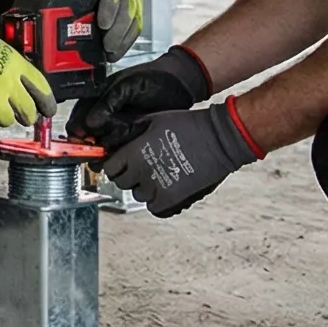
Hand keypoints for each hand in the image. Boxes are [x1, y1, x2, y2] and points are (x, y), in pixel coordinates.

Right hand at [0, 3, 54, 129]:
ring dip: (1, 116)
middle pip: (28, 111)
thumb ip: (8, 63)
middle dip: (26, 116)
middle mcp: (7, 83)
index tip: (47, 110)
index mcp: (14, 63)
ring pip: (7, 120)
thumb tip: (15, 75)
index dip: (47, 103)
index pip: (42, 88)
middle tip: (22, 116)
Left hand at [47, 0, 143, 59]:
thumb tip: (54, 14)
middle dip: (118, 30)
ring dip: (125, 37)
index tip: (103, 25)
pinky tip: (119, 49)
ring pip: (135, 16)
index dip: (110, 8)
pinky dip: (129, 36)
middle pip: (127, 6)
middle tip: (107, 48)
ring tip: (112, 54)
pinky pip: (137, 20)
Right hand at [68, 46, 213, 148]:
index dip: (78, 132)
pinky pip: (122, 153)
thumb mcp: (127, 86)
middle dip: (93, 145)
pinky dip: (123, 154)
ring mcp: (119, 131)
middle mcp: (105, 119)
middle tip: (103, 142)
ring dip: (109, 150)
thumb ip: (107, 103)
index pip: (77, 121)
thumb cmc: (154, 78)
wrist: (181, 85)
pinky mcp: (134, 141)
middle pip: (88, 141)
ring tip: (124, 136)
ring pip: (104, 150)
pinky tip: (132, 144)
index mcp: (97, 102)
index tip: (85, 138)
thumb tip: (90, 124)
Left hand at [99, 102, 259, 216]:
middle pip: (122, 183)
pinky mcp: (172, 199)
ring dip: (144, 187)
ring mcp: (157, 187)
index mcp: (135, 153)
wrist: (217, 139)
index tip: (120, 162)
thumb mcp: (154, 119)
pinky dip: (156, 200)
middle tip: (141, 167)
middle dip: (128, 175)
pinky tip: (164, 188)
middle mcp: (142, 172)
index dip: (115, 165)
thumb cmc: (187, 125)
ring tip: (158, 174)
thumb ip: (132, 130)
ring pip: (138, 195)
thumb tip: (118, 135)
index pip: (110, 168)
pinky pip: (153, 207)